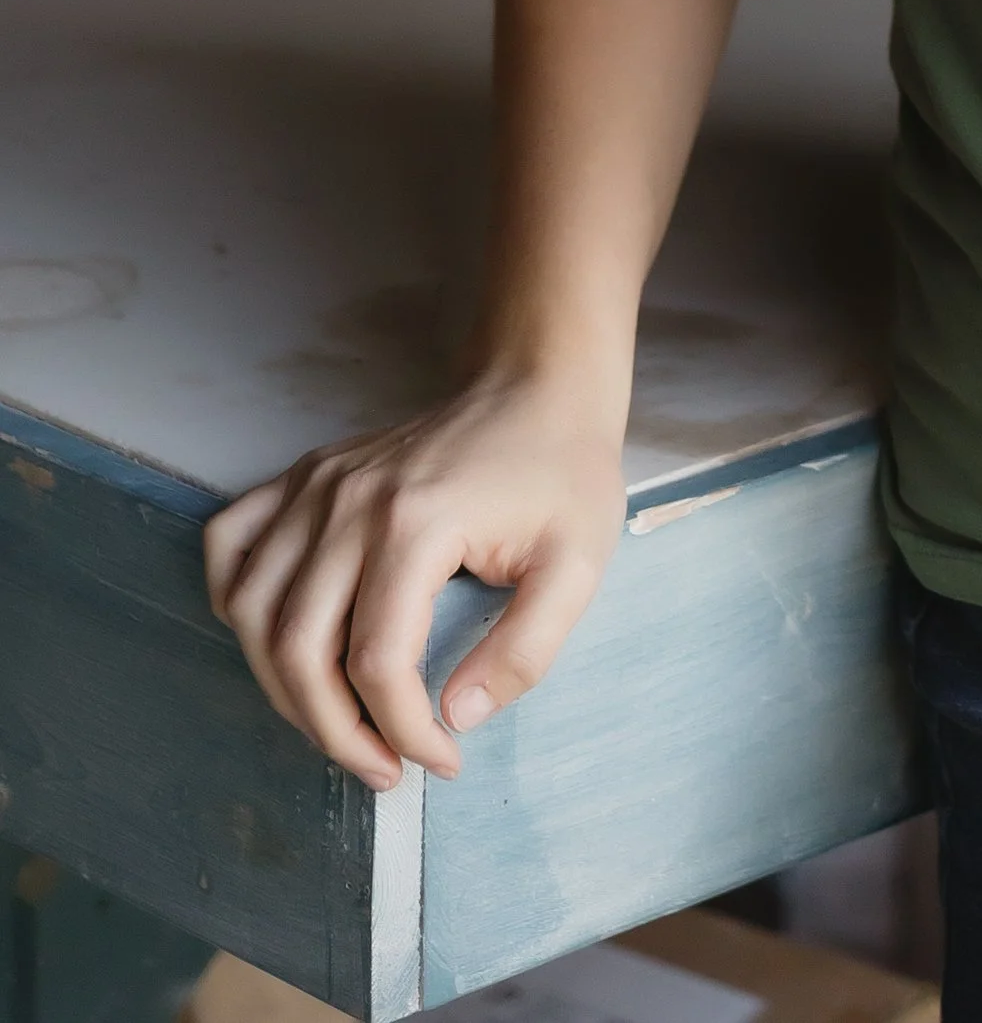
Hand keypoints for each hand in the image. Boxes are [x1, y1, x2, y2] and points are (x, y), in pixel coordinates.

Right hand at [203, 372, 626, 790]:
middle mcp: (350, 503)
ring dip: (281, 688)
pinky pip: (231, 542)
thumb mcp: (577, 566)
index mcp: (417, 524)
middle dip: (336, 733)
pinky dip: (233, 599)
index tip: (443, 761)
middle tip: (384, 768)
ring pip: (252, 612)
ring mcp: (319, 485)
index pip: (379, 664)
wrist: (539, 385)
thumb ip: (524, 653)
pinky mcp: (306, 474)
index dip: (404, 733)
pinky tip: (273, 639)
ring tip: (337, 724)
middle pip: (299, 651)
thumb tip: (456, 718)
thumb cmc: (563, 472)